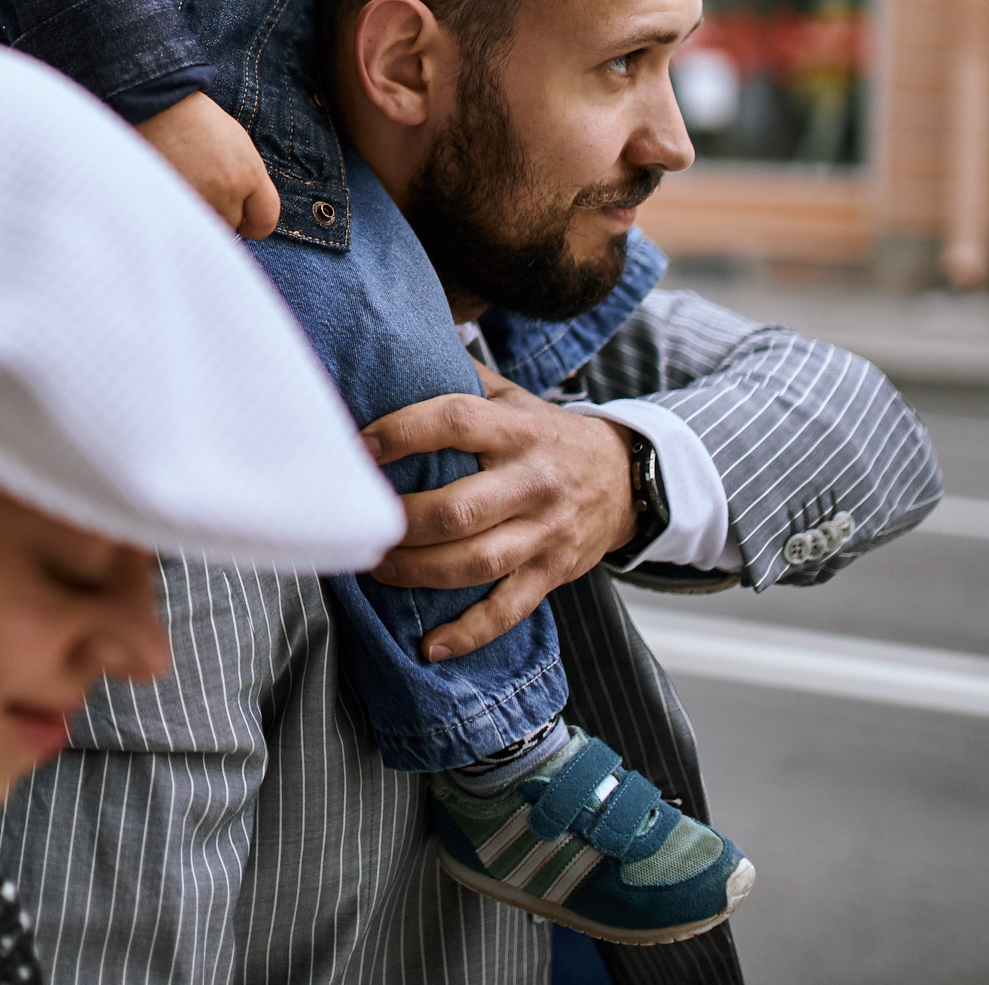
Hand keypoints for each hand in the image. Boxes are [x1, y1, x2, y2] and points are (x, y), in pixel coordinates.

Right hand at [137, 92, 280, 239]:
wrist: (159, 106)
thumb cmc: (197, 121)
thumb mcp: (237, 145)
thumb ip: (247, 181)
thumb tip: (244, 215)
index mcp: (249, 172)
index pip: (266, 220)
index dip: (256, 224)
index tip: (246, 223)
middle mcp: (227, 190)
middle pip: (232, 225)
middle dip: (223, 214)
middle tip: (206, 190)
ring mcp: (198, 198)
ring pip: (206, 226)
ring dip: (199, 214)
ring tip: (187, 185)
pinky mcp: (171, 204)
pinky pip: (182, 223)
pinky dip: (178, 213)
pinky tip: (171, 190)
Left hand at [358, 362, 634, 660]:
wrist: (628, 478)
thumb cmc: (547, 434)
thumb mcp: (514, 397)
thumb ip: (461, 377)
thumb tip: (398, 341)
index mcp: (518, 430)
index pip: (455, 422)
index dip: (403, 433)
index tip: (360, 447)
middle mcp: (532, 482)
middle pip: (460, 509)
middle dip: (402, 523)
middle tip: (362, 525)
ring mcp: (544, 532)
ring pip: (478, 562)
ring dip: (420, 572)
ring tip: (378, 569)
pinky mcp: (552, 574)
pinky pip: (508, 610)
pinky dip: (469, 633)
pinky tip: (430, 647)